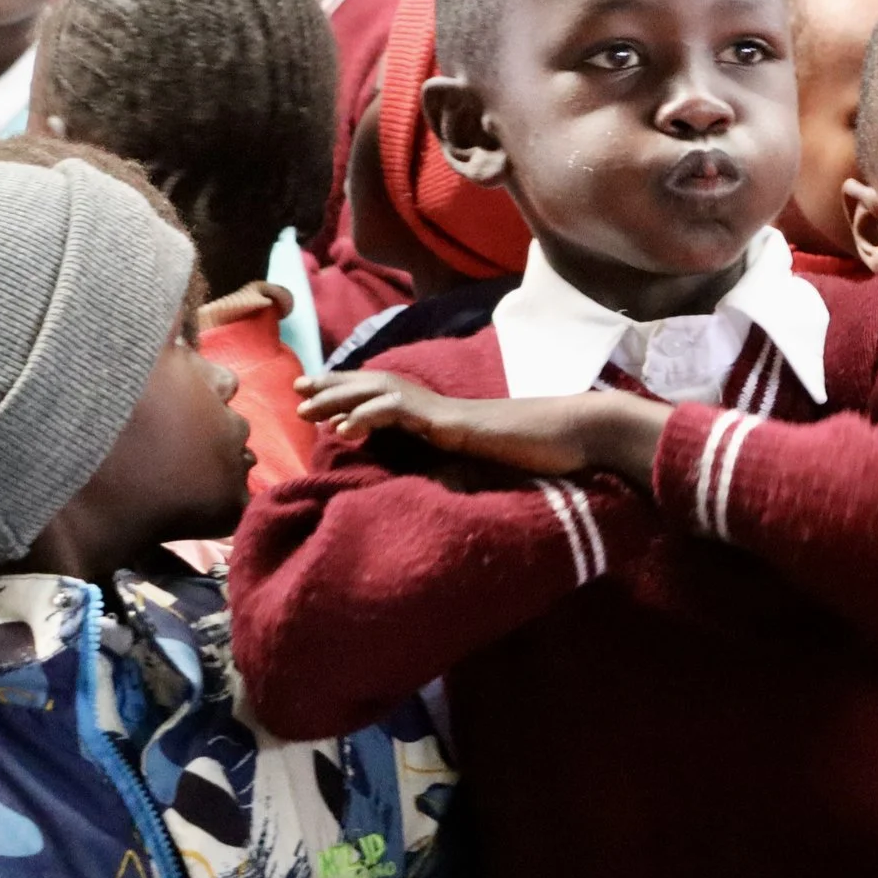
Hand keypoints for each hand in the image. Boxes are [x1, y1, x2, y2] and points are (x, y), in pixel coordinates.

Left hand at [298, 372, 666, 482]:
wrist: (580, 441)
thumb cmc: (545, 459)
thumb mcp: (491, 472)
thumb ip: (464, 474)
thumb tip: (442, 490)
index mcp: (446, 419)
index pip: (391, 400)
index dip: (354, 396)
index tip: (319, 400)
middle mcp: (441, 409)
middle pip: (378, 387)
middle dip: (335, 387)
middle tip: (297, 388)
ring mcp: (447, 414)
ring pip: (383, 393)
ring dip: (342, 397)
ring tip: (306, 404)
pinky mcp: (455, 425)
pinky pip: (406, 415)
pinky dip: (371, 415)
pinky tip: (345, 426)